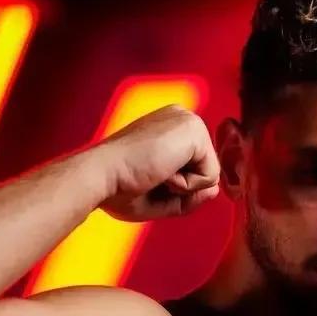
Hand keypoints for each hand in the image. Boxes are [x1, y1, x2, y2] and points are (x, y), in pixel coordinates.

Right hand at [97, 104, 220, 220]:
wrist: (100, 175)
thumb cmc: (118, 188)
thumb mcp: (160, 197)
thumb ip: (190, 195)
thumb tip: (216, 189)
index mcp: (170, 128)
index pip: (194, 169)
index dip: (175, 187)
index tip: (144, 177)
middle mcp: (181, 118)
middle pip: (204, 172)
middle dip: (182, 187)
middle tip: (148, 176)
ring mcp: (189, 121)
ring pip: (210, 176)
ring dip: (183, 186)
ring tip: (154, 172)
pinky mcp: (194, 130)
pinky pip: (211, 177)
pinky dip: (187, 185)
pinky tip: (161, 171)